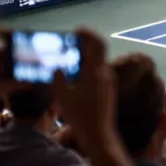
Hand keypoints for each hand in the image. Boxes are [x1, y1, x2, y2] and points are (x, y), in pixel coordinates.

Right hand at [51, 29, 115, 158]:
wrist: (99, 134)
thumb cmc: (80, 116)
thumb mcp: (63, 96)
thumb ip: (58, 78)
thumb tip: (57, 67)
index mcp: (96, 72)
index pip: (98, 45)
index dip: (89, 34)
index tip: (77, 30)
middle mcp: (105, 74)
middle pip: (97, 52)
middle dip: (84, 45)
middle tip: (68, 42)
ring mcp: (108, 82)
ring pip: (97, 63)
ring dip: (84, 57)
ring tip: (67, 58)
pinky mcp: (107, 90)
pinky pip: (97, 72)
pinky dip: (86, 68)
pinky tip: (74, 74)